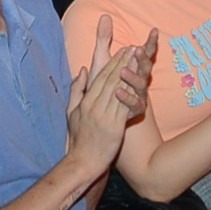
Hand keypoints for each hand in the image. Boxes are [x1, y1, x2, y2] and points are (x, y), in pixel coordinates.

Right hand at [65, 20, 150, 164]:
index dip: (112, 62)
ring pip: (118, 89)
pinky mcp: (115, 126)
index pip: (100, 77)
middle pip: (111, 79)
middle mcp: (94, 106)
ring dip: (129, 72)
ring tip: (138, 59)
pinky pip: (124, 105)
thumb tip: (81, 69)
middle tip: (133, 47)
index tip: (122, 50)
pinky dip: (131, 91)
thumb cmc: (78, 138)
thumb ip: (76, 89)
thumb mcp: (71, 112)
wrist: (83, 162)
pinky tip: (139, 82)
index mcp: (85, 102)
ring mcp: (104, 116)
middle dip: (123, 62)